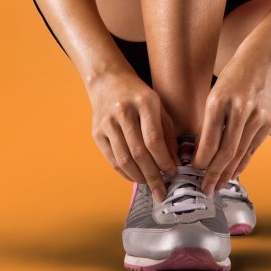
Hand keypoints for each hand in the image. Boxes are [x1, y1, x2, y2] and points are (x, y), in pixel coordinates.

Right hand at [87, 72, 177, 200]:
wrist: (108, 81)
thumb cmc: (140, 97)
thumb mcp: (160, 107)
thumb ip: (168, 134)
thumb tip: (174, 163)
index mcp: (144, 103)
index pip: (154, 139)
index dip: (164, 160)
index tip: (173, 173)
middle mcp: (123, 112)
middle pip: (138, 152)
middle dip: (152, 175)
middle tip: (162, 190)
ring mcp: (107, 123)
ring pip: (123, 159)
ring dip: (139, 177)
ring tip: (151, 185)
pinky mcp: (96, 133)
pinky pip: (111, 159)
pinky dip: (124, 172)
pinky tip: (136, 177)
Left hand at [193, 54, 270, 194]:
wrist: (265, 59)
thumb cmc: (235, 75)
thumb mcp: (216, 93)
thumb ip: (210, 122)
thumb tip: (201, 152)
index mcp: (219, 101)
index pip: (209, 140)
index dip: (201, 161)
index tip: (193, 171)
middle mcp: (239, 110)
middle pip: (226, 151)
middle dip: (214, 173)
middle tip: (205, 188)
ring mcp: (258, 116)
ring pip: (240, 152)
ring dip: (228, 172)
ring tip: (219, 184)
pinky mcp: (270, 121)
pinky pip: (253, 147)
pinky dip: (243, 161)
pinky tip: (235, 171)